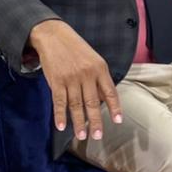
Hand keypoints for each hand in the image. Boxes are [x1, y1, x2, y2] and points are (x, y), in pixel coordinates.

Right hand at [27, 19, 122, 140]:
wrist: (53, 35)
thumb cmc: (76, 49)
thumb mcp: (94, 60)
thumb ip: (99, 80)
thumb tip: (105, 102)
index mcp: (100, 69)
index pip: (110, 92)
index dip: (114, 107)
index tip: (118, 120)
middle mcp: (87, 74)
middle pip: (92, 102)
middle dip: (95, 121)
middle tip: (98, 136)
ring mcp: (71, 78)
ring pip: (76, 105)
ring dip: (78, 122)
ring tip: (81, 136)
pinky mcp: (56, 81)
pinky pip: (59, 101)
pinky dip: (59, 115)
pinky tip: (61, 126)